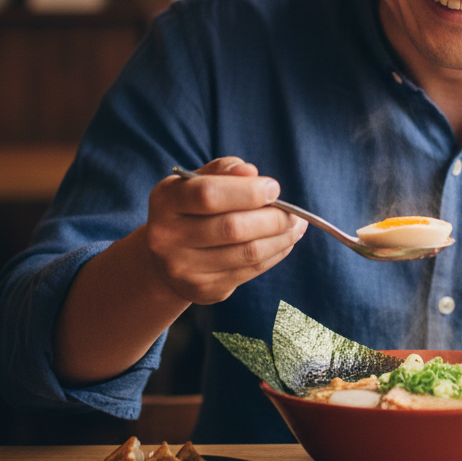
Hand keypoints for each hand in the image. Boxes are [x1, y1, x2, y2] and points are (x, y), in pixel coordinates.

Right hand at [143, 157, 306, 304]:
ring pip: (247, 253)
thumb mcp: (198, 181)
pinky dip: (274, 255)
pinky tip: (284, 242)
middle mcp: (167, 237)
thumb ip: (224, 170)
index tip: (274, 188)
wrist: (166, 258)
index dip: (248, 192)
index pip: (208, 195)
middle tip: (294, 213)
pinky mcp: (203, 290)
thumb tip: (251, 173)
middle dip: (273, 219)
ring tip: (296, 226)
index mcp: (165, 200)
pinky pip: (249, 271)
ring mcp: (183, 268)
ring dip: (281, 238)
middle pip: (232, 228)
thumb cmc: (191, 208)